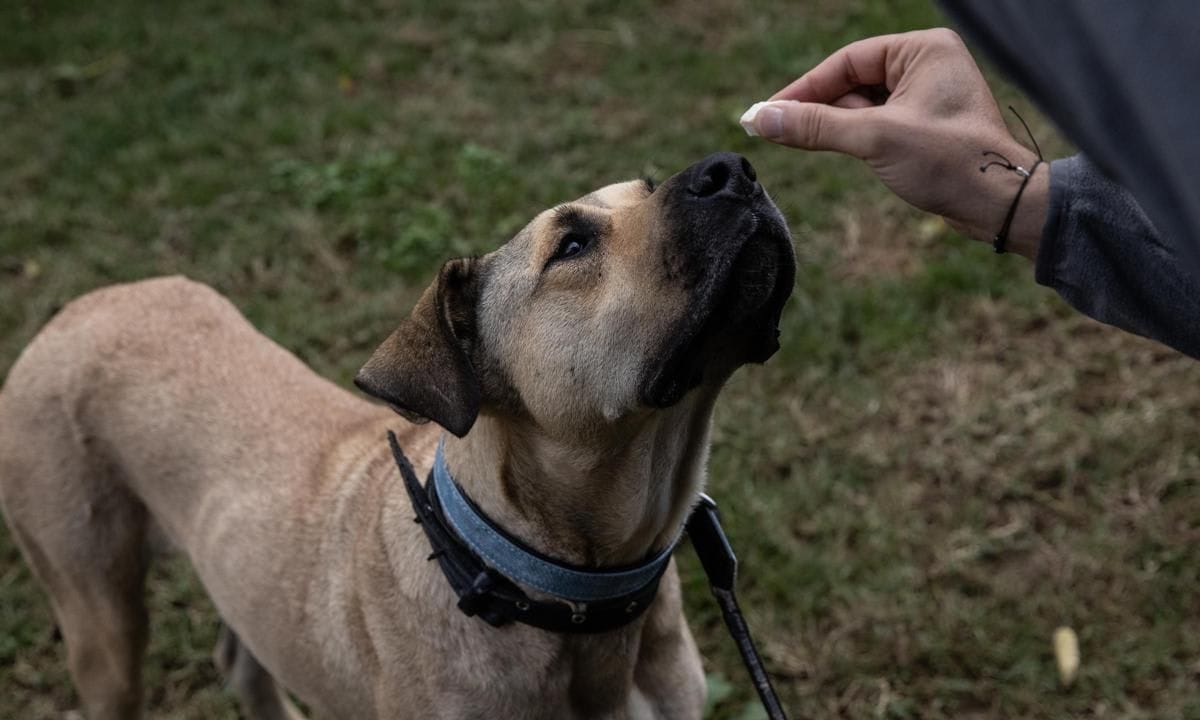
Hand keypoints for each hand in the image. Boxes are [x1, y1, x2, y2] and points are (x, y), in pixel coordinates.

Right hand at [742, 28, 1047, 258]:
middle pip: (852, 82)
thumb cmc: (949, 161)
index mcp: (924, 49)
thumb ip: (816, 125)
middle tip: (777, 132)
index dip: (804, 88)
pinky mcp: (925, 125)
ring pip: (862, 106)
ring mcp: (927, 96)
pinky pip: (877, 123)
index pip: (848, 61)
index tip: (766, 112)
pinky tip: (840, 152)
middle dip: (819, 109)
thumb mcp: (874, 138)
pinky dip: (854, 137)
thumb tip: (761, 119)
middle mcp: (928, 65)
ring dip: (837, 126)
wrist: (1000, 204)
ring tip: (807, 145)